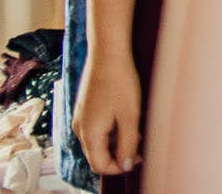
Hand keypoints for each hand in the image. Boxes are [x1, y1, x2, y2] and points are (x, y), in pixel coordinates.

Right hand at [74, 55, 142, 176]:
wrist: (107, 54)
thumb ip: (128, 143)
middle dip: (120, 154)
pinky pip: (97, 129)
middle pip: (98, 155)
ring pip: (99, 141)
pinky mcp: (86, 109)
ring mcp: (81, 118)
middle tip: (142, 143)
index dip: (120, 167)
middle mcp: (80, 129)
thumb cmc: (120, 81)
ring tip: (137, 128)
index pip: (100, 165)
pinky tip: (127, 117)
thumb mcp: (130, 115)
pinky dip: (112, 130)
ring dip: (117, 141)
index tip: (139, 158)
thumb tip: (126, 166)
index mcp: (89, 133)